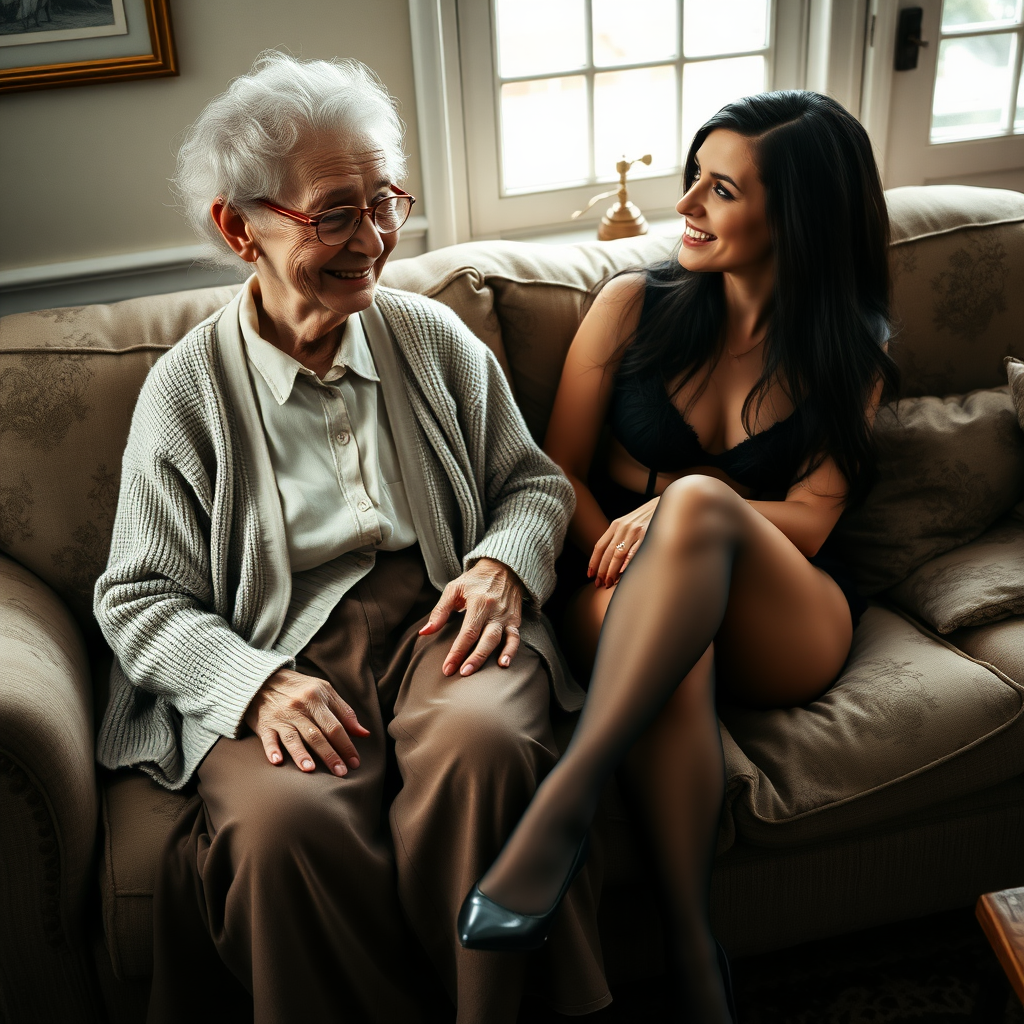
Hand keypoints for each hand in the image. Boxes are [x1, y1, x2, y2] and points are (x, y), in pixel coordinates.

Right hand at [244, 668, 369, 775]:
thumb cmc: (300, 688)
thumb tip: (364, 734)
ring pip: (293, 737)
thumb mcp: (325, 691)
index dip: (347, 745)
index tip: (355, 762)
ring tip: (310, 769)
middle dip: (330, 755)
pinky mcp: (264, 724)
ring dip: (301, 754)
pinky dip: (272, 749)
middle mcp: (299, 707)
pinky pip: (268, 738)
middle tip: (341, 773)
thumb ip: (345, 712)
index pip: (335, 726)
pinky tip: (277, 761)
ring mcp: (280, 716)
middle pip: (317, 735)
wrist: (264, 679)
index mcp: (317, 698)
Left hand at [418, 558, 523, 676]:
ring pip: (499, 640)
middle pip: (484, 639)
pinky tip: (504, 664)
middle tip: (461, 673)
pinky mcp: (515, 620)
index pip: (467, 632)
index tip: (447, 668)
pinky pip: (515, 639)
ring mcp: (506, 616)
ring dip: (489, 657)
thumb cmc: (475, 580)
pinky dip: (511, 652)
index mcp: (478, 602)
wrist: (503, 568)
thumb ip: (440, 611)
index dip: (457, 651)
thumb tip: (425, 632)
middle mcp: (494, 610)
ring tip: (478, 673)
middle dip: (473, 658)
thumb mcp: (454, 589)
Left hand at [589, 496, 659, 587]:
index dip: (593, 561)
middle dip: (602, 570)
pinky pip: (635, 551)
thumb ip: (618, 537)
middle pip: (608, 552)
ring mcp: (635, 531)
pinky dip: (627, 562)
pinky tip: (623, 572)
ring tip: (609, 582)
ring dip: (612, 570)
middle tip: (599, 584)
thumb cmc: (647, 517)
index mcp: (616, 525)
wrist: (667, 503)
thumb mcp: (629, 523)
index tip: (590, 574)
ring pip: (618, 554)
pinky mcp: (648, 534)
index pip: (600, 546)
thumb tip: (609, 559)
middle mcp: (623, 527)